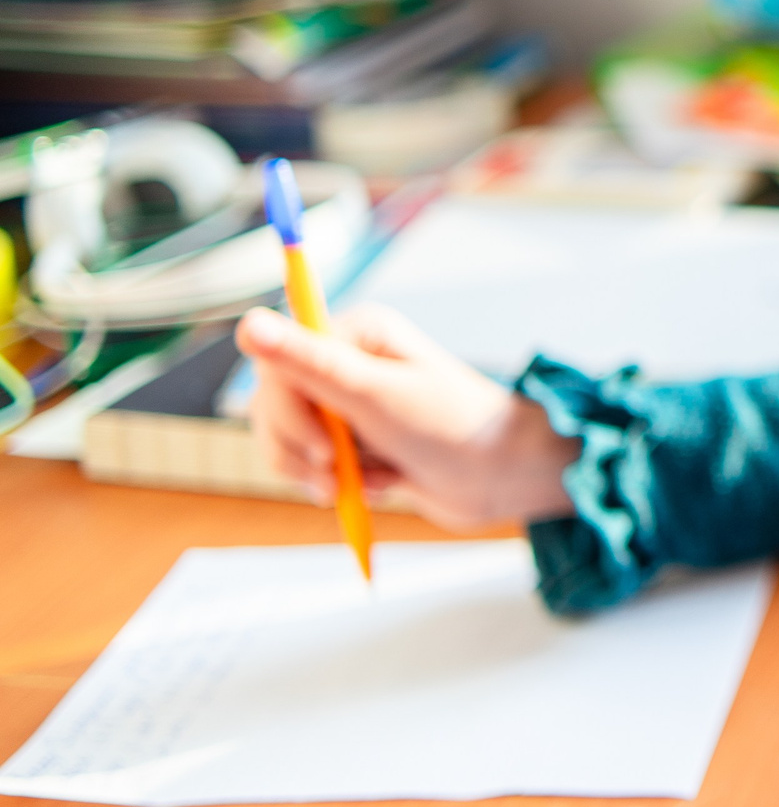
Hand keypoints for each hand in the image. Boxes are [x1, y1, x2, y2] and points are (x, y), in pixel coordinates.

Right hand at [237, 303, 575, 532]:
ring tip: (369, 480)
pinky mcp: (355, 443)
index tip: (327, 446)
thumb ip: (310, 363)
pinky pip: (314, 467)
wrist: (504, 477)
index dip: (288, 411)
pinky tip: (384, 483)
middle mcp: (346, 363)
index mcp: (354, 334)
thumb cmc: (453, 427)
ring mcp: (348, 405)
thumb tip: (247, 322)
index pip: (276, 364)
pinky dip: (342, 484)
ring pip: (287, 443)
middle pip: (273, 408)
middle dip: (303, 450)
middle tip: (342, 473)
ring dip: (321, 473)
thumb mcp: (376, 396)